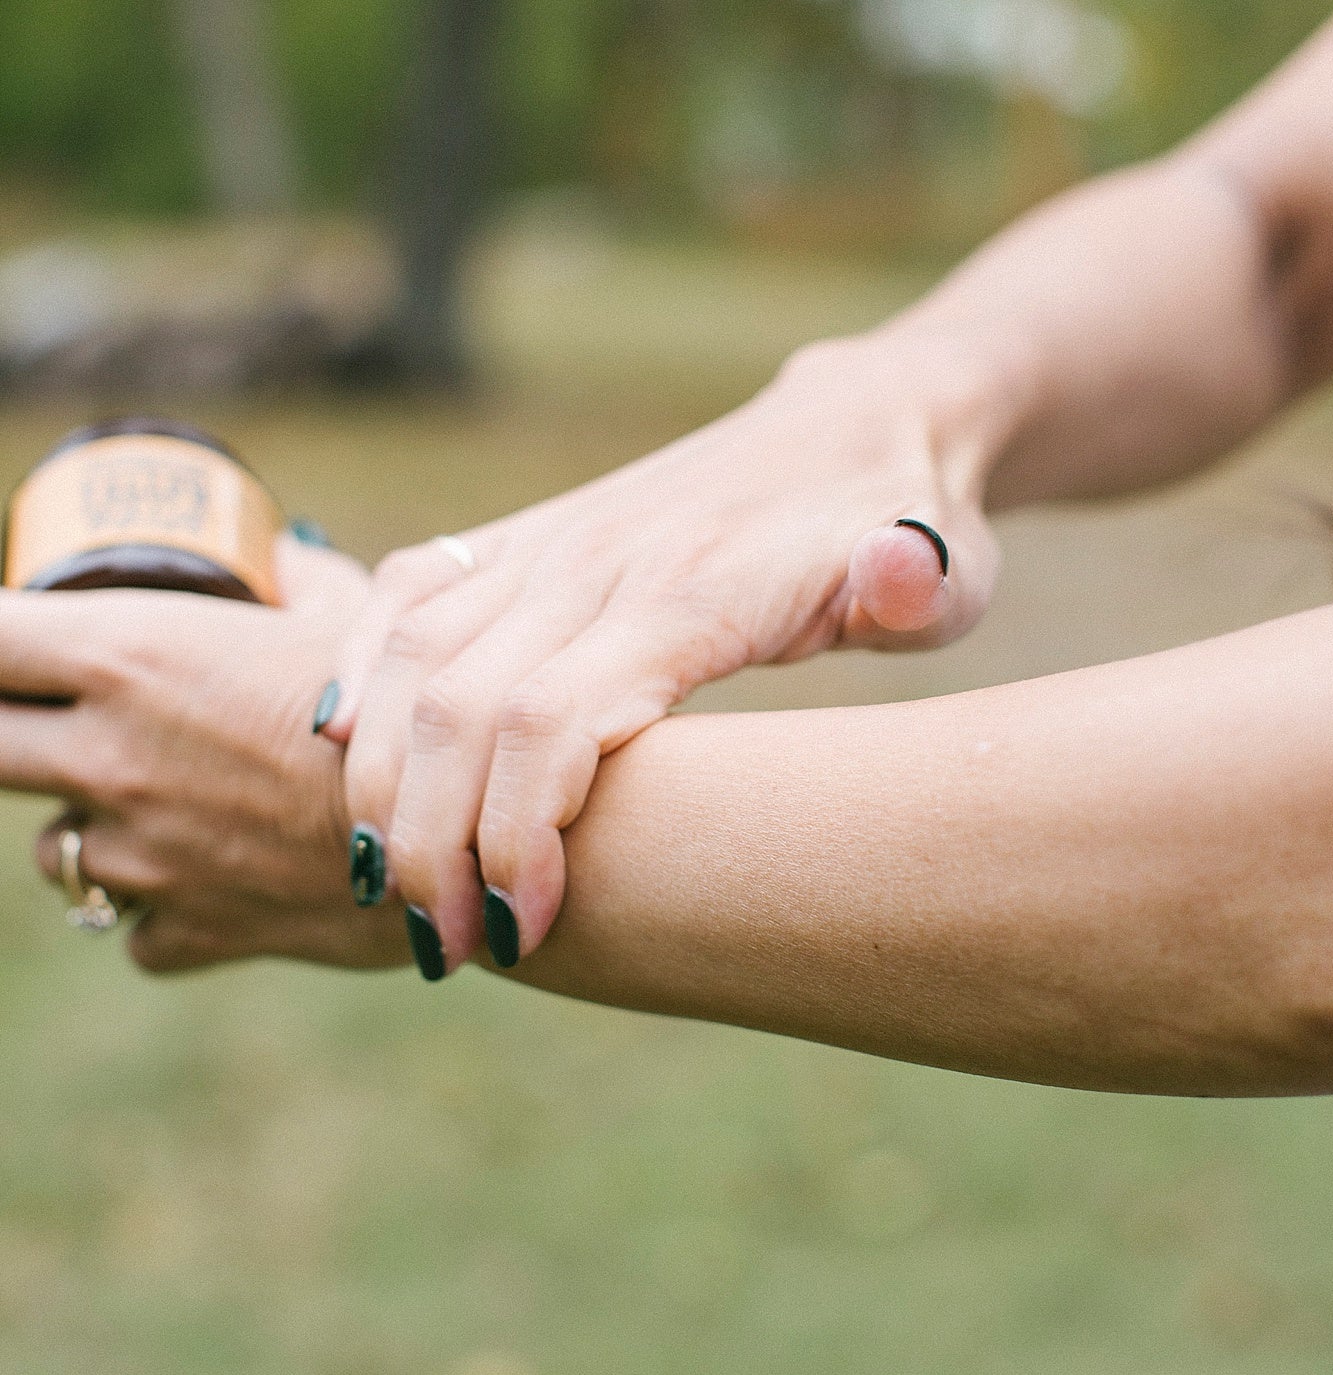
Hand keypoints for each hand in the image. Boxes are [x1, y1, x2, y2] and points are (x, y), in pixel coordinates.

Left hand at [0, 538, 406, 973]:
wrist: (474, 833)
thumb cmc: (420, 703)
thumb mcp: (360, 610)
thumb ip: (302, 582)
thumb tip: (284, 556)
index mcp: (132, 655)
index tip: (11, 646)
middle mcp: (111, 757)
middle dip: (6, 733)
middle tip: (49, 727)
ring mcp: (141, 855)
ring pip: (58, 854)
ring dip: (98, 829)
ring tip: (178, 808)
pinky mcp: (188, 929)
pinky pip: (139, 931)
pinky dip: (167, 913)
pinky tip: (223, 880)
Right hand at [325, 327, 1004, 974]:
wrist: (862, 420)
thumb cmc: (911, 523)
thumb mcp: (951, 567)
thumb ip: (916, 584)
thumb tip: (900, 572)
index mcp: (687, 589)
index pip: (554, 717)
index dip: (518, 835)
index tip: (528, 934)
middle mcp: (594, 560)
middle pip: (456, 706)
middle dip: (430, 844)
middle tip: (446, 954)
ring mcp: (547, 542)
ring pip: (406, 658)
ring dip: (380, 783)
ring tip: (390, 897)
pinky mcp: (522, 537)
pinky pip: (401, 598)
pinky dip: (356, 676)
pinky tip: (340, 758)